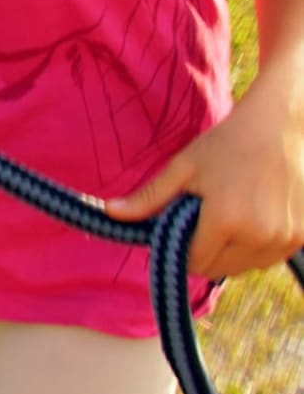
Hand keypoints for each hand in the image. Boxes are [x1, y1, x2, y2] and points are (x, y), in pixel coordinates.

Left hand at [104, 83, 303, 276]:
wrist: (283, 124)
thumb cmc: (229, 142)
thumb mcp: (185, 166)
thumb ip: (150, 197)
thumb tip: (109, 213)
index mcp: (226, 220)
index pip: (194, 262)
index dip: (180, 249)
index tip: (178, 228)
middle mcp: (260, 236)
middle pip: (218, 269)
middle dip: (203, 251)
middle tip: (203, 216)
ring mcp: (285, 239)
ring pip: (244, 266)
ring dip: (230, 251)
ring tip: (230, 211)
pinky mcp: (302, 237)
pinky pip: (268, 257)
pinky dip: (256, 246)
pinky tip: (253, 214)